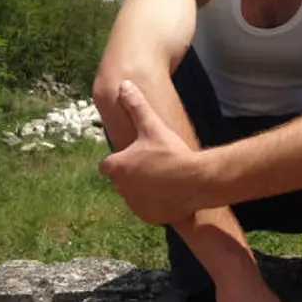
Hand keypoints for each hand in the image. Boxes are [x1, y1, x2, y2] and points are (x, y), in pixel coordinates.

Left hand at [98, 80, 202, 223]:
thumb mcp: (152, 125)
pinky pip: (148, 209)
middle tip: (153, 163)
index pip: (106, 165)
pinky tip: (170, 192)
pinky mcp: (149, 217)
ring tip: (164, 177)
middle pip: (121, 180)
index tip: (132, 155)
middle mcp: (121, 188)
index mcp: (118, 167)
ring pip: (134, 195)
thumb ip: (136, 105)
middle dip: (132, 174)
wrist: (195, 181)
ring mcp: (135, 205)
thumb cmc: (171, 152)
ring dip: (143, 188)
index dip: (118, 160)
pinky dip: (156, 203)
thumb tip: (124, 84)